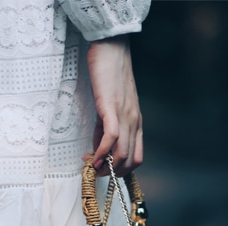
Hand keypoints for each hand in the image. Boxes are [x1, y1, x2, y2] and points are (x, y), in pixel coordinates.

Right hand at [87, 35, 143, 175]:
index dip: (120, 170)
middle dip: (113, 174)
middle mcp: (134, 122)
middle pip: (131, 162)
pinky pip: (111, 138)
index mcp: (136, 123)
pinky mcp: (112, 108)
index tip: (104, 169)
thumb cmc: (110, 75)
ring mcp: (125, 116)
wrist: (111, 48)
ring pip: (122, 154)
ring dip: (107, 167)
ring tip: (92, 167)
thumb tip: (99, 149)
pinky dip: (101, 153)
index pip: (136, 158)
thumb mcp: (111, 107)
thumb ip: (106, 129)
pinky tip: (92, 157)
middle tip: (96, 172)